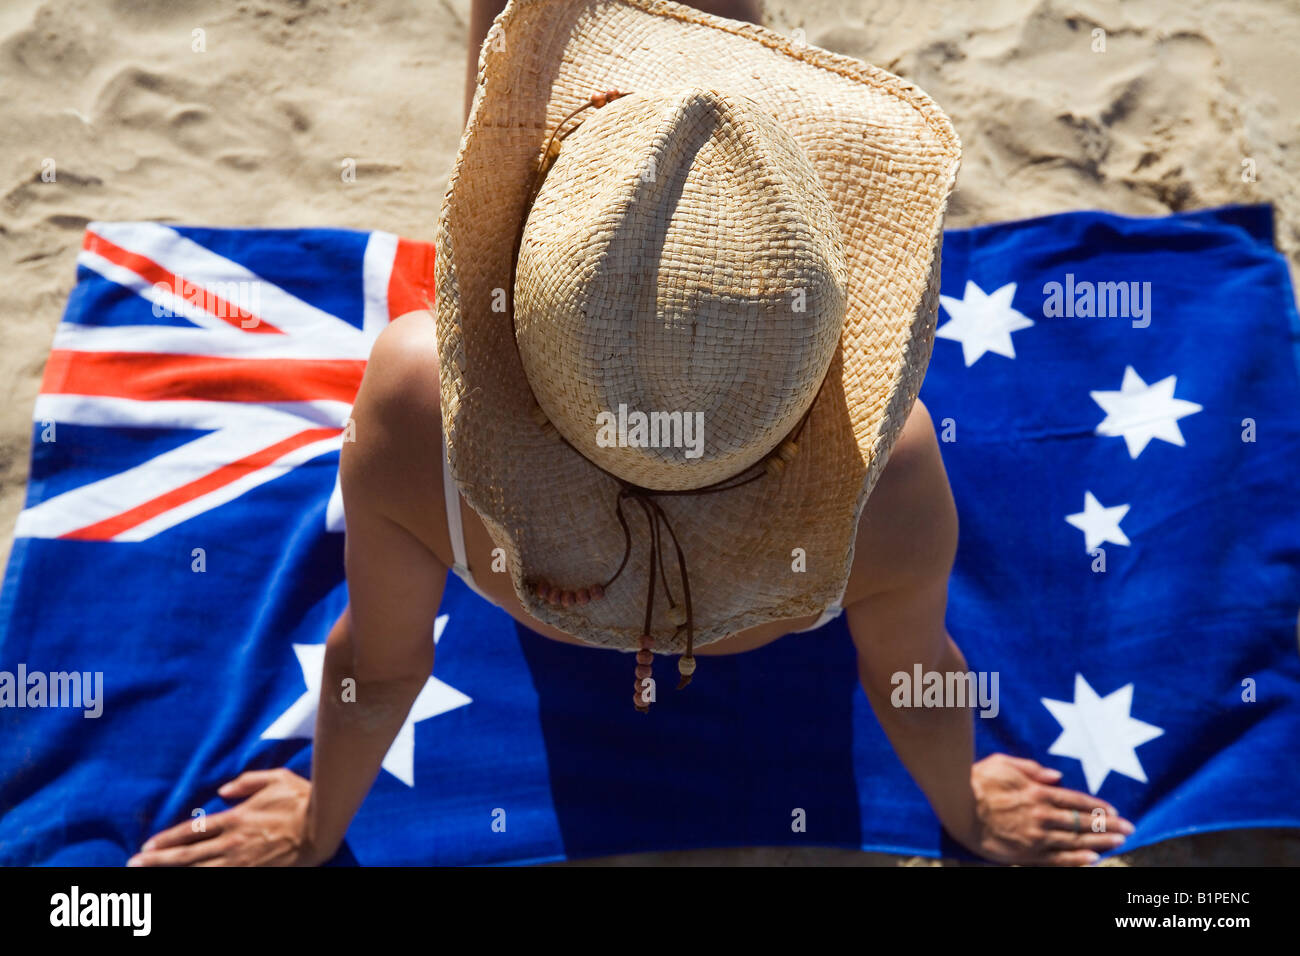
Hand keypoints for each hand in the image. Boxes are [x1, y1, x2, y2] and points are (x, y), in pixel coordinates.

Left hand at [129, 769, 327, 866]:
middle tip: (133, 864)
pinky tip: (187, 884)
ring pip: (198, 871)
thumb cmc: (302, 799)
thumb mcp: (275, 778)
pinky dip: (201, 881)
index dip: (167, 839)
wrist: (322, 826)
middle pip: (187, 854)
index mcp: (235, 818)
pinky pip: (221, 879)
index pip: (192, 831)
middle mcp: (232, 842)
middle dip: (157, 860)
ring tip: (149, 876)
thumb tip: (222, 790)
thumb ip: (247, 781)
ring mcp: (241, 861)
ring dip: (172, 873)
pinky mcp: (253, 873)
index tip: (148, 846)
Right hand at [954, 754, 1135, 865]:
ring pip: (1075, 841)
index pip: (1076, 800)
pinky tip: (1092, 860)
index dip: (1097, 806)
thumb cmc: (977, 781)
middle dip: (1108, 825)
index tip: (1115, 810)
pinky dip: (1076, 860)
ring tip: (1119, 843)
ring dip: (1100, 842)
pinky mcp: (1026, 853)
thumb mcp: (1004, 763)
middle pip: (1082, 822)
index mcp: (1038, 792)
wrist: (958, 808)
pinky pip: (1057, 859)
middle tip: (1129, 829)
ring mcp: (1036, 836)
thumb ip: (1032, 768)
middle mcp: (1042, 815)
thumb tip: (1056, 776)